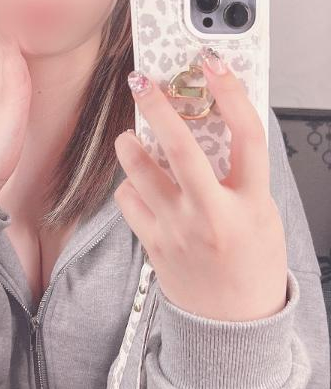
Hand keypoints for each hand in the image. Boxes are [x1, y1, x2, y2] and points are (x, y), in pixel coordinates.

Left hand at [113, 46, 287, 321]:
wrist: (233, 324)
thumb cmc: (252, 264)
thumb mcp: (262, 212)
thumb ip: (240, 172)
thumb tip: (211, 123)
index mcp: (251, 203)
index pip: (247, 135)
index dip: (231, 92)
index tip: (214, 64)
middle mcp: (212, 215)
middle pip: (181, 147)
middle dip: (157, 106)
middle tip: (142, 81)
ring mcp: (177, 231)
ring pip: (139, 172)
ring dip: (129, 144)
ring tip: (131, 136)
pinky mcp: (152, 244)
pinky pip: (126, 200)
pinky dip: (128, 184)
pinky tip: (138, 184)